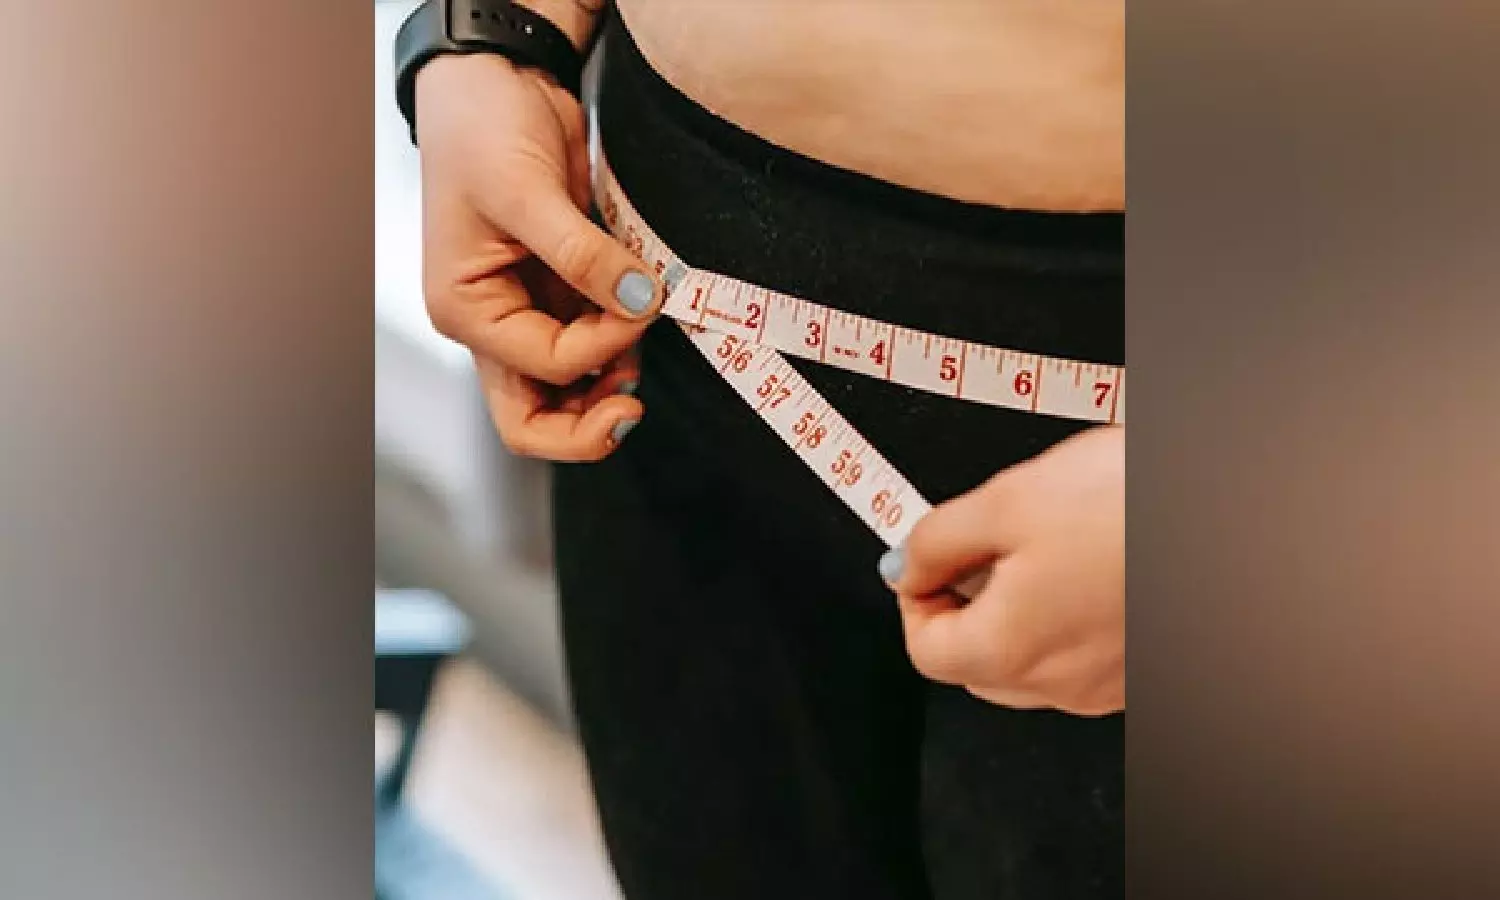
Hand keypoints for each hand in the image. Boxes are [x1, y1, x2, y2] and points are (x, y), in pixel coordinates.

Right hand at [416, 53, 661, 460]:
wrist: (495, 82)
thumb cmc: (481, 130)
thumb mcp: (527, 191)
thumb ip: (582, 254)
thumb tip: (638, 298)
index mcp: (466, 310)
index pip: (544, 365)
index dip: (602, 345)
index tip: (641, 300)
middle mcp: (493, 322)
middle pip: (534, 418)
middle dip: (587, 425)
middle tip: (633, 408)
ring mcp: (527, 311)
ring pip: (567, 390)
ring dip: (610, 382)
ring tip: (644, 341)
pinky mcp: (559, 291)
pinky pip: (591, 344)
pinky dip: (619, 344)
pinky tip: (640, 318)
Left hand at [881, 426, 1124, 715]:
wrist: (1233, 512)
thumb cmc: (1128, 505)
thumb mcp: (1006, 501)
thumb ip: (938, 540)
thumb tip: (905, 564)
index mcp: (1007, 650)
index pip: (924, 650)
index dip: (914, 598)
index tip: (926, 559)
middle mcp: (1059, 684)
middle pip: (975, 665)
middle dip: (964, 607)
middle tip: (981, 546)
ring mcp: (1107, 685)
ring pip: (1031, 663)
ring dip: (1017, 615)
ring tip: (1043, 546)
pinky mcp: (1141, 670)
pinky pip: (1083, 656)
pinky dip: (1069, 620)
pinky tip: (1090, 565)